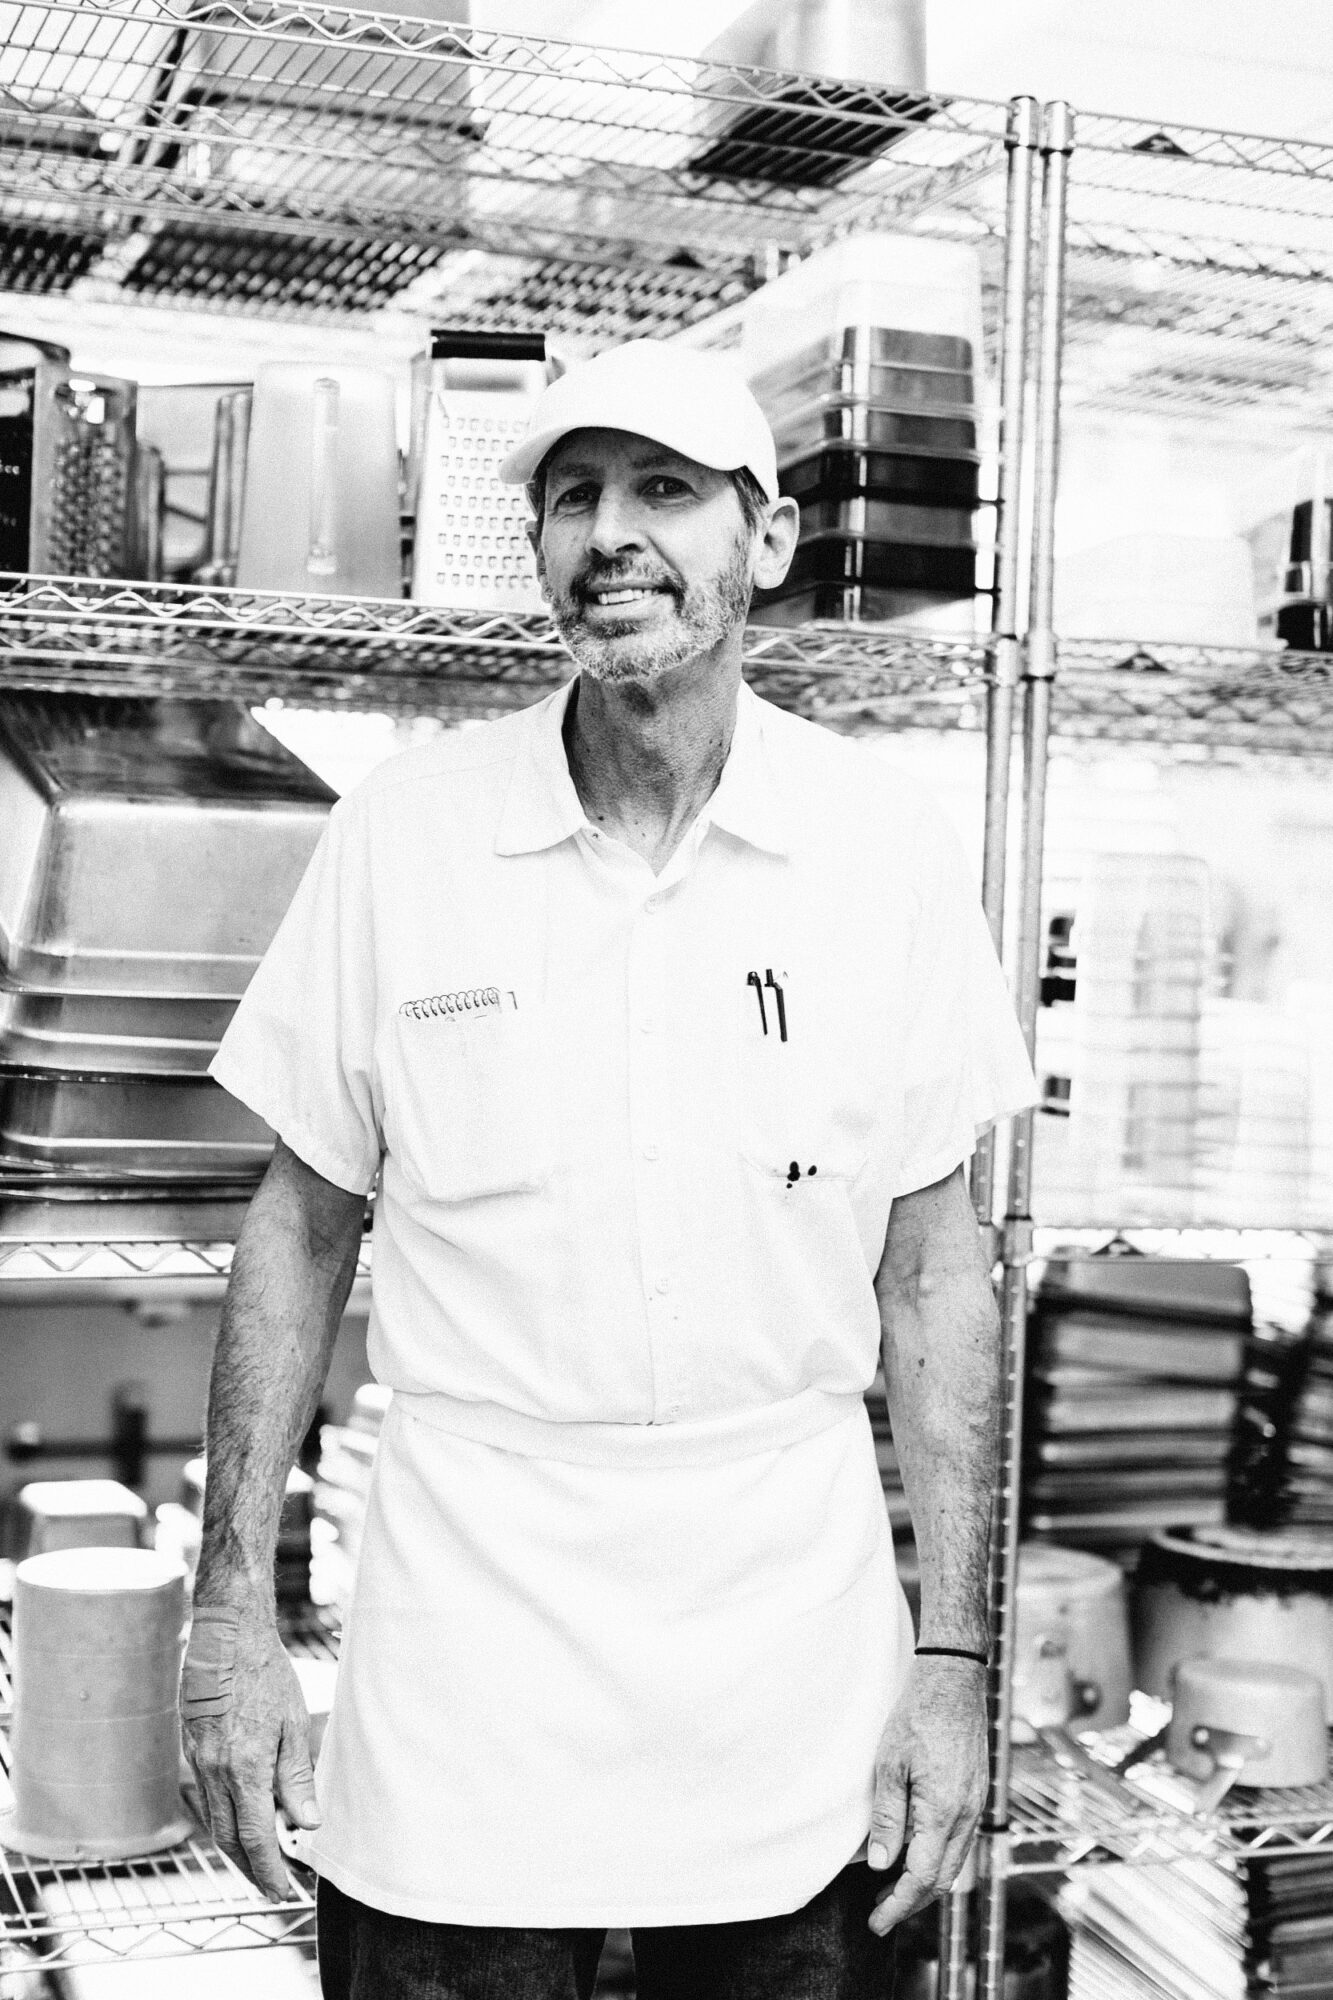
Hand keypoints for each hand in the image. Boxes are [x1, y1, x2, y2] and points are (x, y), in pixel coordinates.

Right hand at [181, 1606, 320, 1901]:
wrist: (227, 1635)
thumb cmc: (266, 1673)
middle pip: (229, 1839)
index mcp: (245, 1766)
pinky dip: (223, 1820)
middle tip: (272, 1892)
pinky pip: (207, 1798)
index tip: (284, 1891)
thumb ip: (296, 1777)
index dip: (269, 1870)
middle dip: (251, 1871)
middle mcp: (216, 1771)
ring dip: (234, 1851)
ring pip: (214, 1822)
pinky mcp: (193, 1749)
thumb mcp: (292, 1722)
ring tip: (258, 1868)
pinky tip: (239, 1823)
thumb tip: (308, 1823)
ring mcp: (199, 1761)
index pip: (255, 1836)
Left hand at [865, 1653, 987, 1935]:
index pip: (921, 1877)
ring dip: (925, 1884)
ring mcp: (976, 1806)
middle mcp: (967, 1816)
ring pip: (954, 1864)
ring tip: (892, 1891)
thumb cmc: (918, 1716)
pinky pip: (960, 1843)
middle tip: (879, 1914)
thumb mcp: (890, 1764)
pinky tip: (916, 1856)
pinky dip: (938, 1861)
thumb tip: (881, 1866)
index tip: (876, 1921)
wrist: (954, 1681)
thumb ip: (889, 1817)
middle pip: (942, 1879)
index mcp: (943, 1811)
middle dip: (910, 1903)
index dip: (898, 1905)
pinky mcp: (977, 1796)